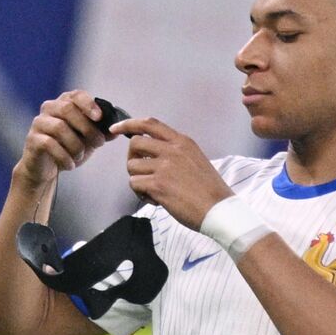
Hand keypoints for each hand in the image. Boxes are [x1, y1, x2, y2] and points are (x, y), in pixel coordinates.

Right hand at [14, 90, 110, 187]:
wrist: (46, 168)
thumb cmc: (68, 149)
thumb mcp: (88, 140)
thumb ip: (101, 132)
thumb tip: (117, 129)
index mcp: (64, 103)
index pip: (76, 95)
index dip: (89, 104)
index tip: (99, 118)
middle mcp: (49, 108)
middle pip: (67, 109)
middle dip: (87, 128)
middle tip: (99, 143)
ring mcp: (39, 123)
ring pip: (59, 128)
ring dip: (76, 145)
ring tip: (81, 157)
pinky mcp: (32, 139)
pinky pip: (50, 144)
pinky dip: (64, 156)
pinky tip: (70, 165)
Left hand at [113, 116, 232, 230]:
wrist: (219, 210)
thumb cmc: (209, 190)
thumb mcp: (195, 159)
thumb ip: (175, 152)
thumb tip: (151, 153)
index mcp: (182, 142)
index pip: (149, 124)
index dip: (128, 124)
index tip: (115, 129)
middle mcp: (172, 150)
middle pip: (135, 143)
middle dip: (132, 158)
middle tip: (141, 172)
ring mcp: (164, 166)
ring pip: (131, 166)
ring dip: (137, 179)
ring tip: (153, 190)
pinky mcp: (158, 184)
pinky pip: (134, 184)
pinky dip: (141, 194)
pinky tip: (155, 199)